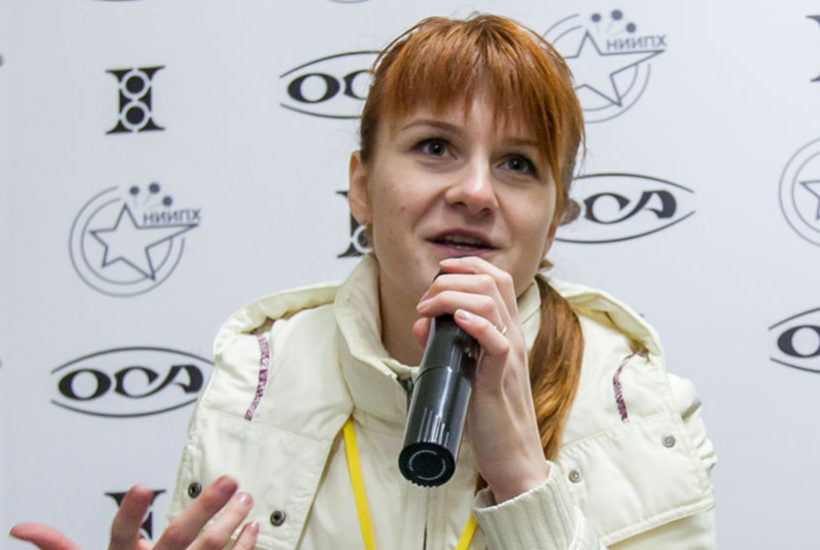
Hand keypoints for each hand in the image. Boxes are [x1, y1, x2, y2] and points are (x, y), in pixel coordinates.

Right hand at [10, 476, 257, 549]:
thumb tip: (21, 529)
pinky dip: (242, 548)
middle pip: (178, 538)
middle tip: (228, 481)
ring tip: (246, 496)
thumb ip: (58, 547)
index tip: (140, 486)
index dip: (130, 513)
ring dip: (231, 521)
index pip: (122, 534)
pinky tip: (252, 528)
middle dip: (204, 508)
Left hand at [414, 256, 548, 502]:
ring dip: (453, 296)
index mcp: (505, 329)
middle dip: (451, 278)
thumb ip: (442, 344)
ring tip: (430, 309)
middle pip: (491, 280)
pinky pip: (496, 341)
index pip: (496, 277)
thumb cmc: (487, 412)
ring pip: (491, 301)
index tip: (439, 271)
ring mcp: (509, 354)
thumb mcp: (461, 370)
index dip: (467, 264)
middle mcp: (511, 335)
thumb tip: (421, 323)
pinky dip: (475, 324)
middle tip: (425, 300)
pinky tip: (456, 320)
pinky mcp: (500, 377)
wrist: (511, 454)